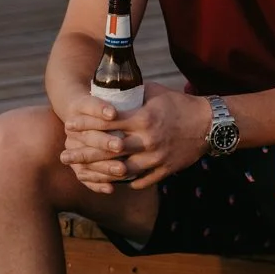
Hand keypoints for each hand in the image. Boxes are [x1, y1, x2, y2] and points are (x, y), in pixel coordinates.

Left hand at [60, 87, 210, 191]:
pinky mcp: (166, 170)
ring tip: (82, 174)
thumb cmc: (180, 104)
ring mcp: (157, 158)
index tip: (69, 125)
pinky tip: (110, 182)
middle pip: (108, 151)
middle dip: (83, 154)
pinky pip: (141, 180)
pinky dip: (124, 182)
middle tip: (64, 155)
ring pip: (122, 171)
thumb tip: (110, 90)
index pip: (107, 123)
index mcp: (144, 119)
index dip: (85, 124)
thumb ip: (132, 94)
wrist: (210, 124)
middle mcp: (148, 140)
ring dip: (99, 173)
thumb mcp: (155, 93)